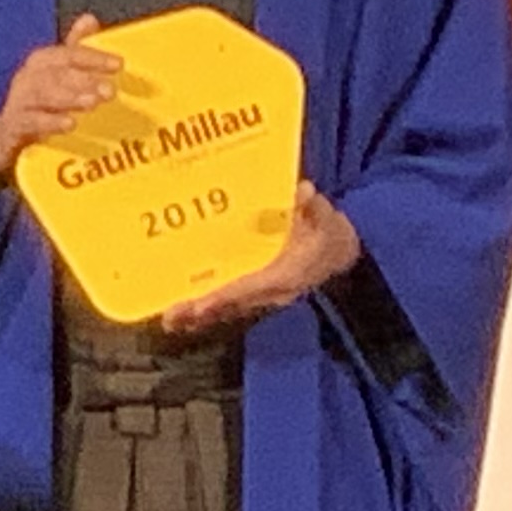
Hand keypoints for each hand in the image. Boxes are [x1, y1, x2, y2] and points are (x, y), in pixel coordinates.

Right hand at [0, 15, 120, 183]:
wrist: (5, 135)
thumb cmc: (38, 101)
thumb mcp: (56, 74)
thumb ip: (74, 49)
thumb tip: (89, 19)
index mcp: (41, 61)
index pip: (68, 54)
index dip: (93, 57)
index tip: (118, 64)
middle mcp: (28, 77)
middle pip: (57, 74)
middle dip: (85, 80)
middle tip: (110, 90)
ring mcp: (18, 101)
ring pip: (43, 95)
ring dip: (69, 98)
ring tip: (92, 103)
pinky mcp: (14, 125)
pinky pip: (31, 121)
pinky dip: (50, 122)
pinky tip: (70, 124)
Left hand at [155, 184, 361, 337]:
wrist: (342, 254)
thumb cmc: (330, 235)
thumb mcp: (327, 219)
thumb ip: (314, 208)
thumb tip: (303, 191)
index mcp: (285, 275)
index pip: (249, 287)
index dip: (223, 295)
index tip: (198, 305)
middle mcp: (271, 291)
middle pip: (230, 304)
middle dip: (200, 311)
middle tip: (169, 317)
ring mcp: (264, 294)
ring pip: (227, 307)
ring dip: (199, 314)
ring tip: (169, 319)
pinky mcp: (259, 291)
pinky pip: (230, 302)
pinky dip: (209, 307)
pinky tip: (188, 310)